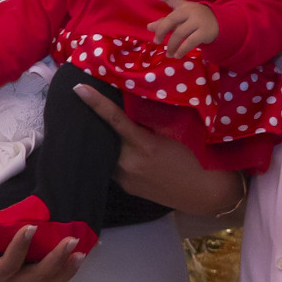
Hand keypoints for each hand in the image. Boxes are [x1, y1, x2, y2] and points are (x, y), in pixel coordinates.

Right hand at [0, 223, 85, 281]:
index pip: (6, 265)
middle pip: (35, 277)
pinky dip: (63, 270)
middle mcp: (3, 281)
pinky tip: (77, 255)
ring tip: (82, 251)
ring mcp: (15, 279)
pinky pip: (48, 280)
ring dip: (65, 269)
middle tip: (70, 239)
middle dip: (54, 259)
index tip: (29, 228)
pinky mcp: (23, 274)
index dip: (19, 249)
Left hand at [75, 83, 245, 216]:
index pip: (115, 120)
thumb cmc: (195, 158)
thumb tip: (128, 107)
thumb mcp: (174, 135)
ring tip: (96, 128)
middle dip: (92, 124)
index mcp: (145, 146)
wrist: (203, 193)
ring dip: (102, 143)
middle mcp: (130, 164)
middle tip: (84, 108)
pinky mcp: (126, 188)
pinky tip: (113, 149)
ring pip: (104, 155)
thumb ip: (148, 123)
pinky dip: (111, 156)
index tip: (78, 88)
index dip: (96, 103)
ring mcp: (125, 178)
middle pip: (102, 139)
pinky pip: (111, 167)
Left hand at [146, 0, 219, 55]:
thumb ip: (166, 22)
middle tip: (156, 41)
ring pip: (179, 34)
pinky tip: (177, 55)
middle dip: (161, 32)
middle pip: (171, 20)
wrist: (221, 24)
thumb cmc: (195, 21)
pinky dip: (181, 50)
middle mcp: (189, 11)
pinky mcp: (204, 32)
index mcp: (183, 6)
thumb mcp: (182, 19)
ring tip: (168, 54)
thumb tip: (149, 27)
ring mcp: (198, 21)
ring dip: (171, 45)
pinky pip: (189, 42)